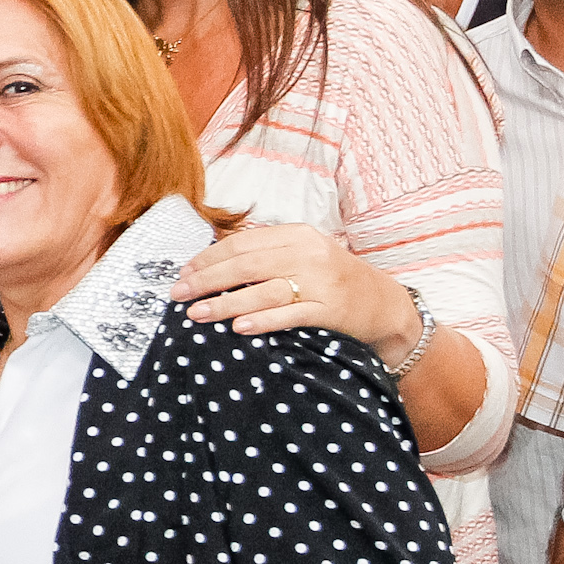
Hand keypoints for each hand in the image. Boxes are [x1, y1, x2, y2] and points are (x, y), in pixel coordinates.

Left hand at [169, 221, 409, 349]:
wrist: (384, 303)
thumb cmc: (333, 279)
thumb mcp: (302, 254)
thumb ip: (265, 253)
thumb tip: (211, 260)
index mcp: (297, 235)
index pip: (242, 243)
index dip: (208, 258)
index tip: (184, 272)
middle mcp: (308, 254)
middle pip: (247, 266)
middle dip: (207, 280)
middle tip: (179, 294)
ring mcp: (321, 282)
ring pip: (264, 291)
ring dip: (226, 304)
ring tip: (197, 314)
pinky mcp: (331, 310)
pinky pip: (291, 315)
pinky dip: (263, 321)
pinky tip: (239, 328)